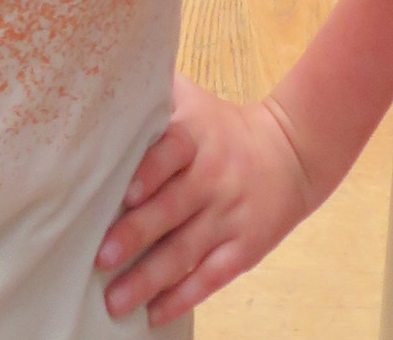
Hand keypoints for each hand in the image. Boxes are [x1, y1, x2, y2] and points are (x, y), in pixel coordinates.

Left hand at [95, 78, 314, 324]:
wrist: (290, 152)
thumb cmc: (220, 126)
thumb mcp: (192, 99)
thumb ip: (154, 91)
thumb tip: (102, 78)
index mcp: (197, 136)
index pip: (172, 150)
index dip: (150, 171)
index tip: (126, 194)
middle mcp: (213, 176)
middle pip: (173, 207)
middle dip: (137, 234)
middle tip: (101, 258)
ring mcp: (230, 215)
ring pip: (186, 251)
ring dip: (149, 278)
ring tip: (115, 301)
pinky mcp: (244, 248)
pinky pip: (211, 277)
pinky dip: (182, 297)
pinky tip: (154, 315)